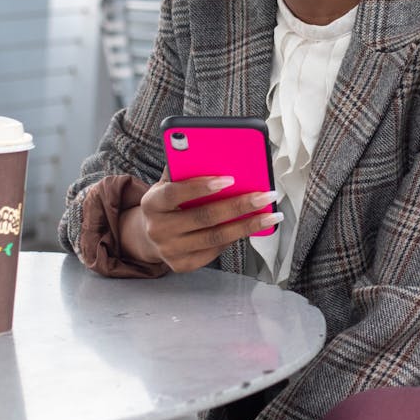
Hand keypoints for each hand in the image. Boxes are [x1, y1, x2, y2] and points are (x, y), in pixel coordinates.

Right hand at [132, 175, 281, 272]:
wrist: (149, 235)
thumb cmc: (167, 202)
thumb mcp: (168, 184)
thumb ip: (184, 170)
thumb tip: (214, 155)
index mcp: (152, 203)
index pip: (175, 193)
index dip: (201, 186)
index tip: (230, 179)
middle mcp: (157, 229)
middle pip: (204, 217)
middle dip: (239, 205)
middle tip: (265, 196)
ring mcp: (169, 250)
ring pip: (215, 237)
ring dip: (247, 225)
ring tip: (270, 215)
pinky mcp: (182, 265)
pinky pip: (215, 250)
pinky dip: (235, 237)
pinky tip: (251, 227)